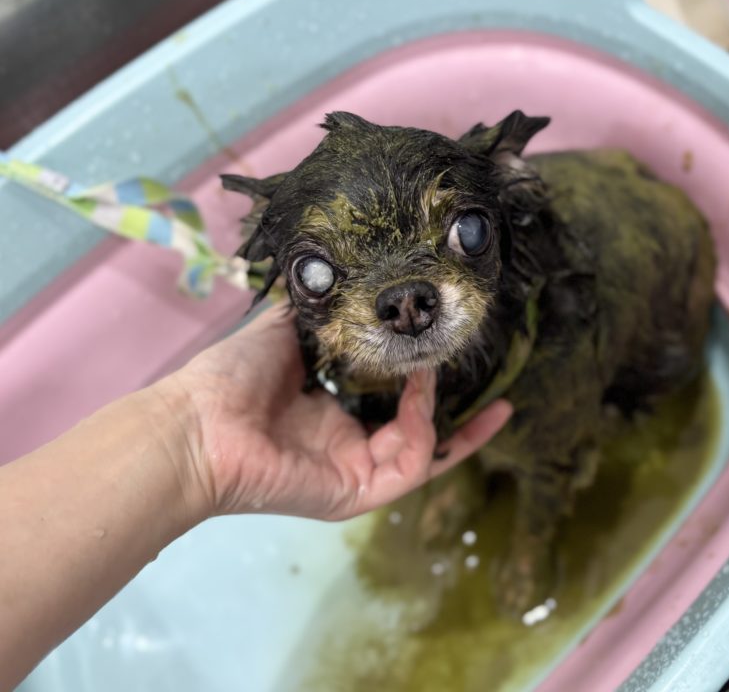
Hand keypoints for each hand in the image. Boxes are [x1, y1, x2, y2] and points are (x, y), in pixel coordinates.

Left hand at [156, 304, 510, 521]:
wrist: (197, 425)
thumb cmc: (229, 379)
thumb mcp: (284, 331)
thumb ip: (323, 313)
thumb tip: (350, 275)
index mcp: (333, 413)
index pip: (394, 402)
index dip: (427, 382)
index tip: (452, 351)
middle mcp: (349, 444)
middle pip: (421, 432)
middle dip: (461, 413)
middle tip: (493, 382)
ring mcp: (356, 470)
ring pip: (424, 449)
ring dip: (439, 412)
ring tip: (433, 374)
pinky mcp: (359, 491)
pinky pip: (411, 467)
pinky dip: (424, 433)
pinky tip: (420, 398)